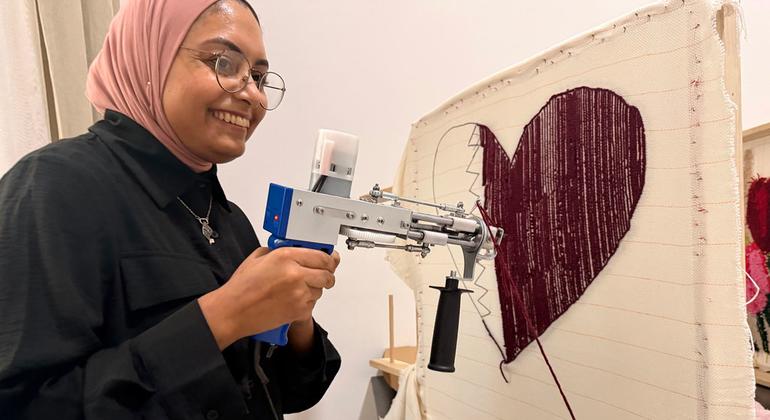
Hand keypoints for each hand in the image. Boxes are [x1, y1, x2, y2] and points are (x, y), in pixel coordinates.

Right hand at [199, 247, 339, 349]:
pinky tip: (291, 300)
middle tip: (321, 276)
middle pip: (327, 274)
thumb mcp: (258, 257)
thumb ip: (279, 251)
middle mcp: (295, 273)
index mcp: (286, 256)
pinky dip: (306, 302)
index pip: (321, 256)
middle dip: (326, 275)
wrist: (233, 311)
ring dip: (314, 289)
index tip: (330, 260)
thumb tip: (295, 250)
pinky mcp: (299, 310)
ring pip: (320, 290)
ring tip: (297, 290)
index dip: (329, 259)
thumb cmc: (242, 287)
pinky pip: (312, 304)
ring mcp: (299, 293)